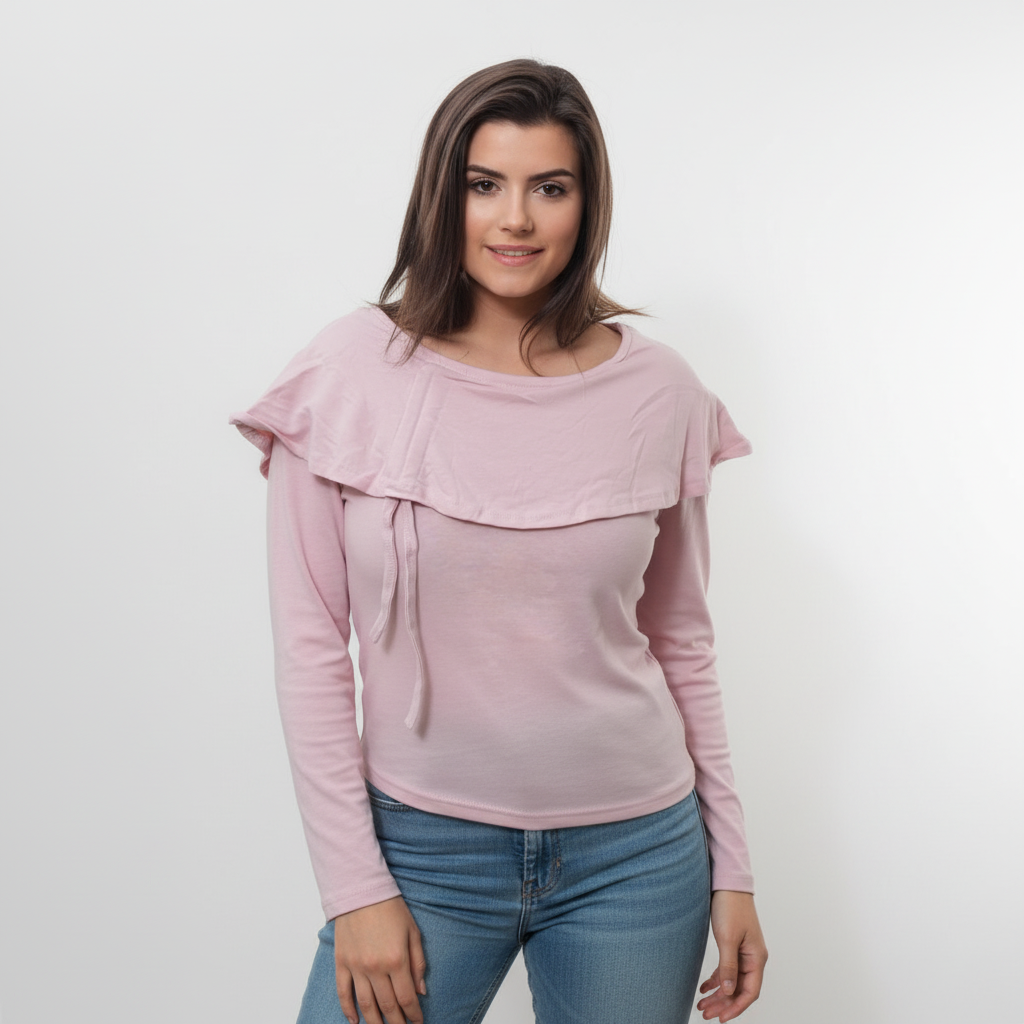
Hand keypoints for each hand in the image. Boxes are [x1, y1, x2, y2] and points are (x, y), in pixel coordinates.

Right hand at [333, 895, 427, 1023]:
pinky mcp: (342, 962)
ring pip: (366, 1005)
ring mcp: (356, 966)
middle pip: (387, 1006)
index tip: (418, 1022)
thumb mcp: (413, 932)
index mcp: (397, 959)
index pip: (406, 998)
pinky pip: (343, 992)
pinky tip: (355, 1021)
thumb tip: (420, 991)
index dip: (413, 1014)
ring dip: (374, 1022)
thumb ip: (418, 963)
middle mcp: (376, 967)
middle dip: (397, 1022)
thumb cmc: (390, 907)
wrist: (362, 889)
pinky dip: (348, 1010)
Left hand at [696, 890, 767, 1021]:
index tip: (721, 1018)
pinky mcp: (733, 945)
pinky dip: (716, 980)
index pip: (750, 992)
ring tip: (702, 1005)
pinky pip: (726, 969)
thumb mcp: (727, 938)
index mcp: (756, 958)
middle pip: (739, 989)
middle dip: (723, 1004)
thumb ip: (728, 966)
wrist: (727, 883)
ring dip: (718, 994)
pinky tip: (704, 988)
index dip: (736, 1007)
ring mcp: (743, 952)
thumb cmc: (731, 907)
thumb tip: (728, 991)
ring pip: (731, 980)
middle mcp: (752, 958)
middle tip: (705, 1014)